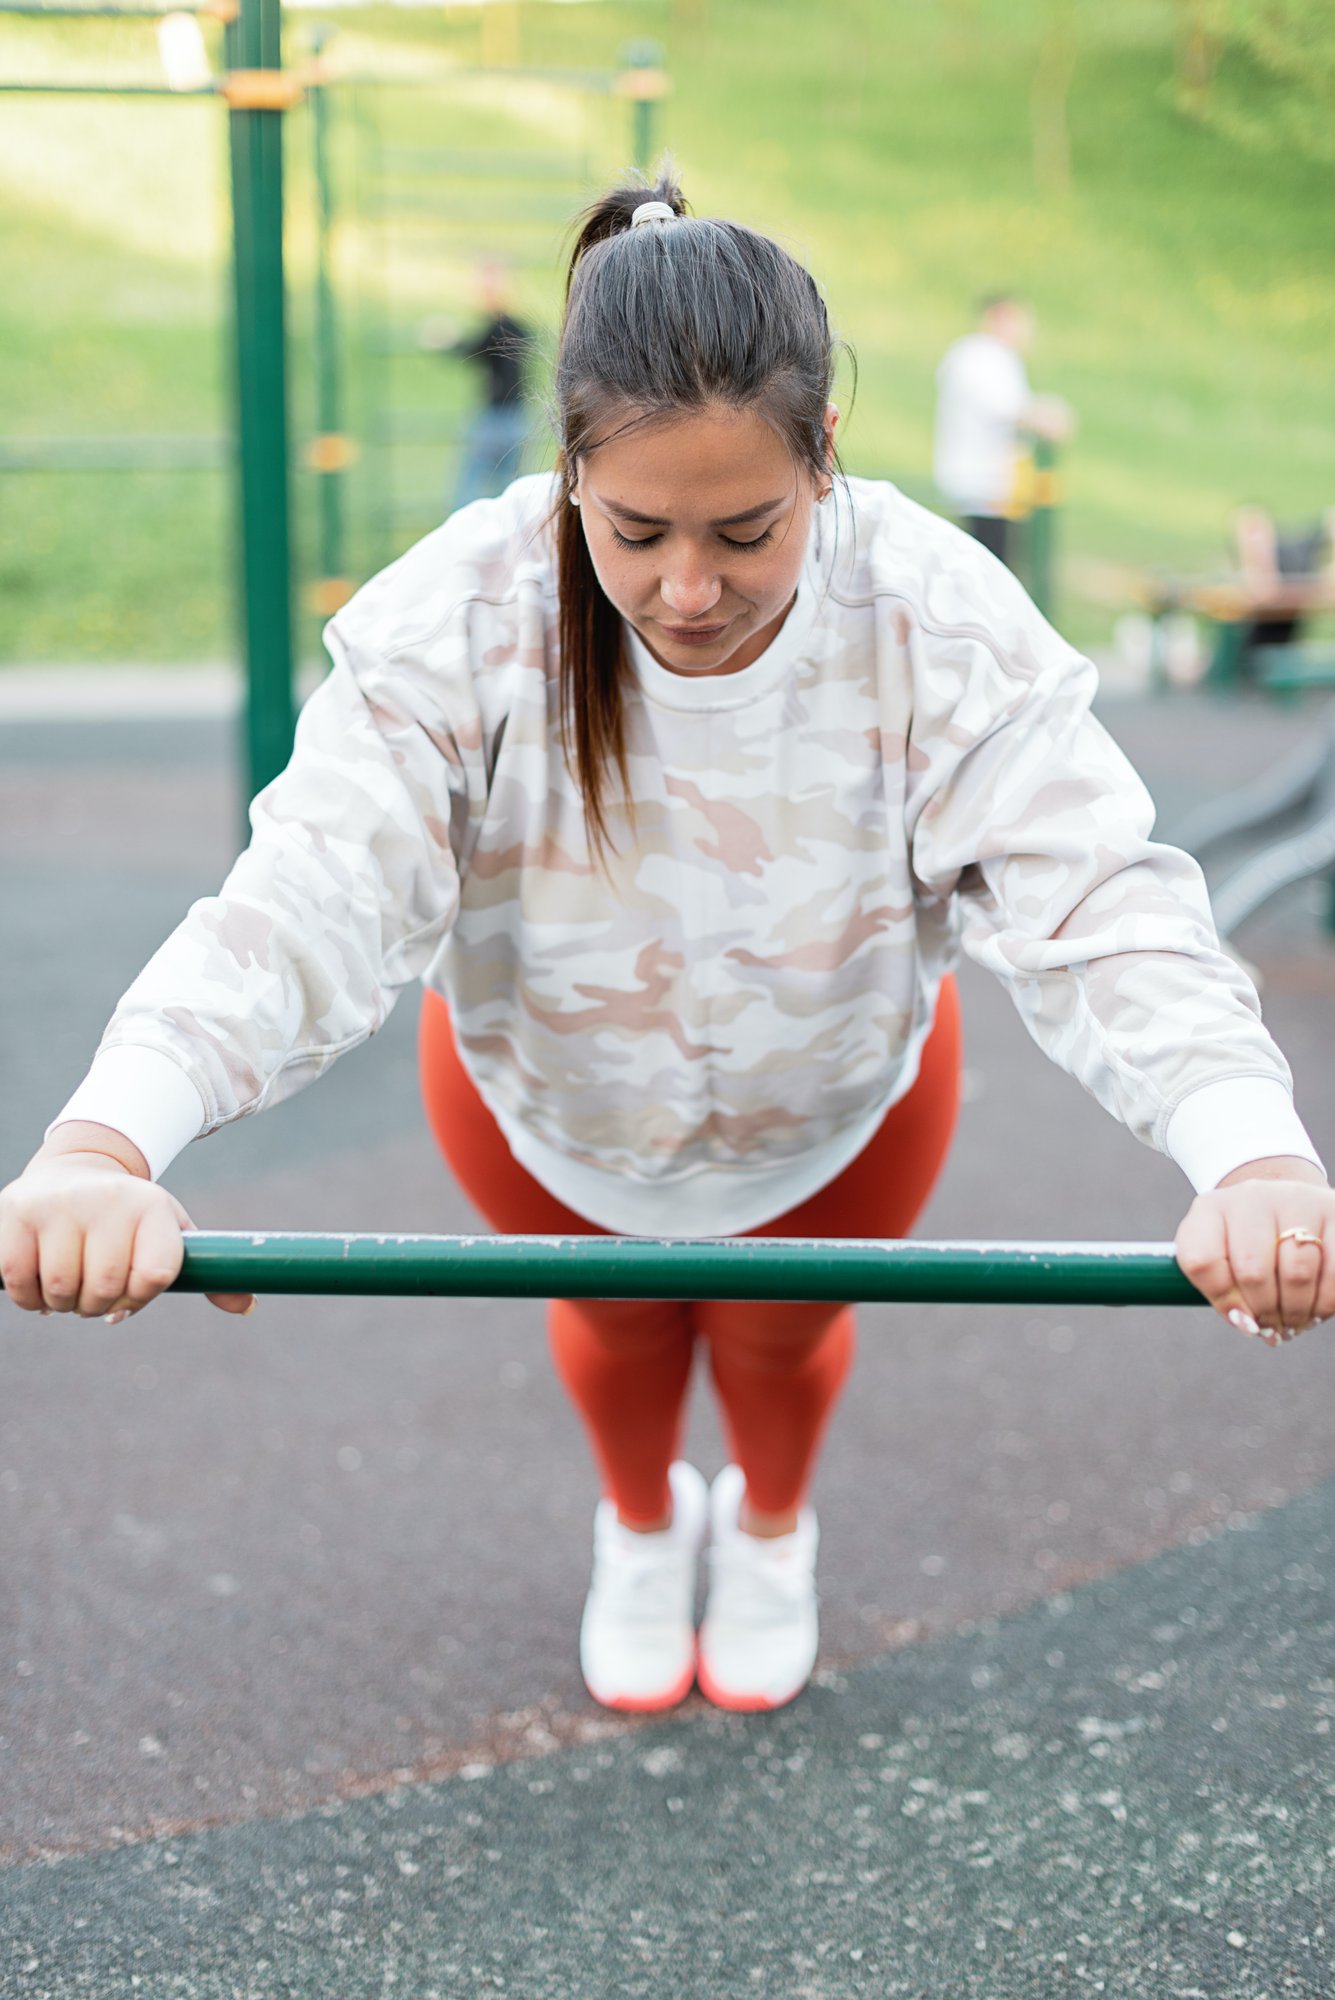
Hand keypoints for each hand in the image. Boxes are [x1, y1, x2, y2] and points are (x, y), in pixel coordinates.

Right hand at [0, 1125, 253, 1321]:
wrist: (76, 1170)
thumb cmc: (130, 1220)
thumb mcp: (172, 1234)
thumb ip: (208, 1273)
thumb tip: (246, 1307)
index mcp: (153, 1207)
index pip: (156, 1276)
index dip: (139, 1297)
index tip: (131, 1292)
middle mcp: (110, 1199)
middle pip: (105, 1289)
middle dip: (97, 1305)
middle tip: (92, 1292)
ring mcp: (61, 1203)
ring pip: (61, 1290)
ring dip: (62, 1304)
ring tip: (67, 1285)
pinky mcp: (18, 1211)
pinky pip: (19, 1280)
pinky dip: (28, 1298)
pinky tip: (37, 1285)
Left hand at [1175, 1156, 1334, 1346]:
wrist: (1286, 1210)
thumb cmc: (1247, 1244)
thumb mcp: (1221, 1260)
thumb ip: (1223, 1291)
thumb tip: (1248, 1324)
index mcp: (1211, 1209)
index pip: (1202, 1260)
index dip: (1221, 1299)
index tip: (1240, 1319)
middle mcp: (1251, 1197)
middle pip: (1253, 1271)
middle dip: (1264, 1312)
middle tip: (1272, 1326)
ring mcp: (1295, 1200)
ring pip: (1297, 1273)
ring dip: (1296, 1311)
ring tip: (1293, 1320)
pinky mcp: (1332, 1209)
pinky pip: (1333, 1272)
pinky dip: (1324, 1302)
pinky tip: (1315, 1307)